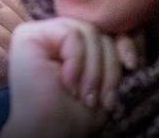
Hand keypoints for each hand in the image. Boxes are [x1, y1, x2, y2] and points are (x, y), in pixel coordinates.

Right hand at [1, 18, 123, 137]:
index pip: (101, 30)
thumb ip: (109, 52)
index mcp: (65, 43)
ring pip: (87, 31)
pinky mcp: (27, 35)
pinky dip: (77, 61)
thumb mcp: (103, 78)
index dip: (121, 46)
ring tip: (85, 94)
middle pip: (96, 30)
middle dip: (108, 65)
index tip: (132, 66)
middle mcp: (49, 34)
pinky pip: (71, 34)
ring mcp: (36, 33)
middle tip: (99, 97)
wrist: (48, 133)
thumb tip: (129, 32)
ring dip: (94, 69)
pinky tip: (67, 82)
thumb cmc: (74, 114)